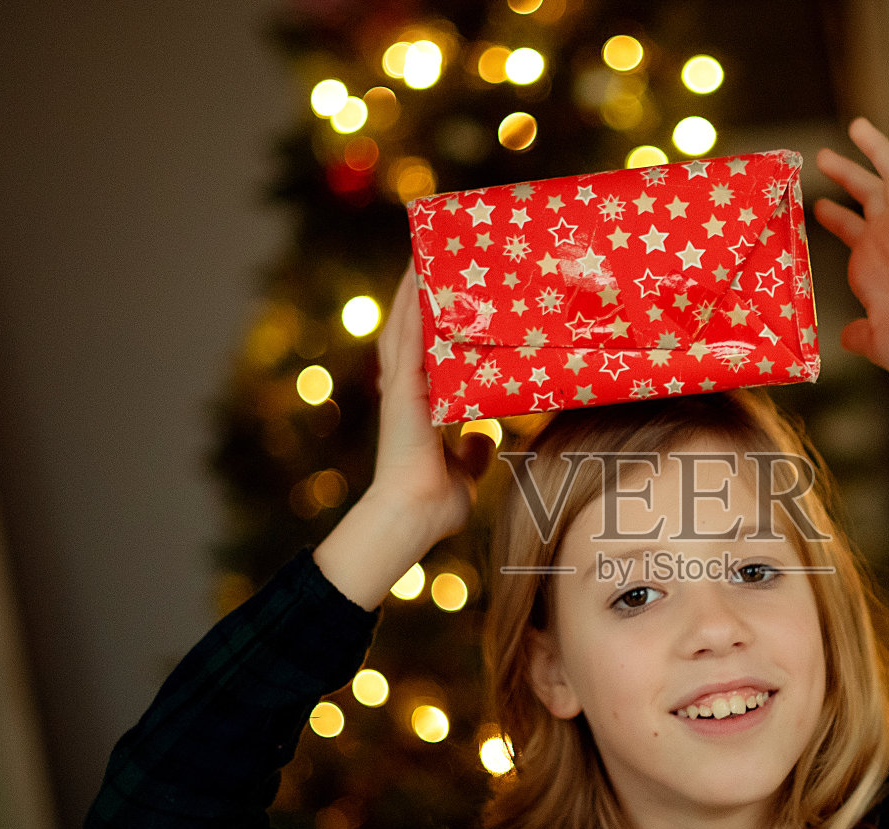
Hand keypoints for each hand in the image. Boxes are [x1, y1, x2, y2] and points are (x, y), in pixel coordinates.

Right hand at [369, 267, 493, 543]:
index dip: (428, 321)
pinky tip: (416, 279)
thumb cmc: (434, 500)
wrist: (413, 516)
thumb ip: (474, 448)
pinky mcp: (404, 389)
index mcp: (419, 403)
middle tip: (427, 256)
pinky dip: (411, 307)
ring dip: (411, 288)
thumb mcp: (466, 468)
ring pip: (405, 324)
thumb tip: (486, 436)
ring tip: (421, 252)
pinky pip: (408, 338)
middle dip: (416, 292)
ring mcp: (402, 387)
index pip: (423, 351)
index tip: (440, 293)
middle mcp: (406, 389)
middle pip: (409, 327)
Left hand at [814, 111, 888, 386]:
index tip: (820, 206)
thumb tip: (846, 336)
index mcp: (876, 266)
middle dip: (845, 175)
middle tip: (824, 155)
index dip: (836, 218)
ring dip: (874, 149)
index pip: (853, 232)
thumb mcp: (878, 341)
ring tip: (856, 125)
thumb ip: (861, 334)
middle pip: (865, 196)